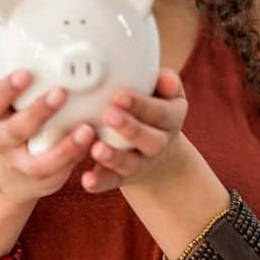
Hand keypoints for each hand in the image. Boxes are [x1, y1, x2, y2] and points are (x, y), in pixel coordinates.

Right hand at [0, 32, 95, 206]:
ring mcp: (21, 164)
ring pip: (41, 161)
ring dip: (65, 146)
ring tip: (86, 128)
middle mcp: (1, 142)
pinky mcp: (42, 179)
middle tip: (61, 93)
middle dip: (38, 112)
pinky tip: (92, 140)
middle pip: (17, 129)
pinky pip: (60, 171)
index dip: (7, 88)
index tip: (25, 73)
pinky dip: (76, 157)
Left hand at [81, 68, 187, 193]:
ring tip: (97, 149)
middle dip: (129, 128)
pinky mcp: (124, 177)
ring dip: (114, 157)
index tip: (119, 95)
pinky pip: (112, 180)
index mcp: (172, 118)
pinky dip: (100, 181)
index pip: (161, 112)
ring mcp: (142, 162)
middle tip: (108, 114)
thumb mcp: (165, 93)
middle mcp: (160, 143)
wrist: (159, 150)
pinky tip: (87, 179)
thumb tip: (166, 78)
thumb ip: (164, 82)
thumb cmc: (154, 107)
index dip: (141, 105)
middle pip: (151, 140)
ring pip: (131, 164)